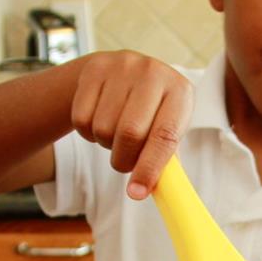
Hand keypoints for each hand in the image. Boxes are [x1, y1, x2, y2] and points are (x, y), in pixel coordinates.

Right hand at [71, 51, 193, 199]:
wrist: (121, 72)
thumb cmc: (152, 112)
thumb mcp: (166, 127)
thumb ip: (165, 159)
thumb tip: (162, 194)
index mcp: (180, 91)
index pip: (165, 136)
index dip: (150, 168)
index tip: (136, 193)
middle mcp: (153, 73)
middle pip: (130, 133)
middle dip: (124, 160)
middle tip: (125, 163)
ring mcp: (122, 66)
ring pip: (103, 128)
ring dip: (106, 145)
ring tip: (115, 135)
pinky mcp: (94, 68)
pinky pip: (81, 119)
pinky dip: (88, 133)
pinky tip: (99, 121)